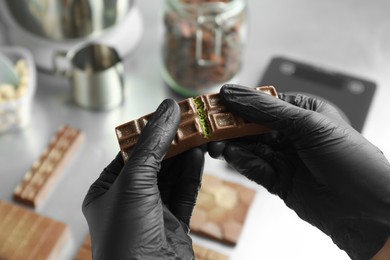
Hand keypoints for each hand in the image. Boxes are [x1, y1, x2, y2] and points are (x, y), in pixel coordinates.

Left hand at [82, 99, 203, 258]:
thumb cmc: (126, 238)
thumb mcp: (134, 183)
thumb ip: (152, 145)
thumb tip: (167, 110)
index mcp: (107, 191)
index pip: (130, 152)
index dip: (150, 131)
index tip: (169, 113)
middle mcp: (128, 201)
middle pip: (153, 162)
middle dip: (172, 142)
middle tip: (190, 120)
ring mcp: (153, 213)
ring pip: (172, 177)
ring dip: (185, 155)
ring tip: (199, 133)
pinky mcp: (175, 225)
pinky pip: (185, 193)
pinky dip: (193, 174)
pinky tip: (199, 156)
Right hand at [208, 84, 389, 259]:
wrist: (367, 211)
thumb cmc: (351, 160)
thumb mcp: (309, 125)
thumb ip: (267, 110)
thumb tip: (232, 92)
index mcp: (304, 112)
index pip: (264, 102)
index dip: (239, 103)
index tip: (216, 103)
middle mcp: (293, 133)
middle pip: (253, 125)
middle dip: (231, 126)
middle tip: (208, 127)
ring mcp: (285, 157)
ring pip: (249, 147)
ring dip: (232, 146)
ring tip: (216, 144)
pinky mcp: (278, 180)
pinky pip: (254, 167)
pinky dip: (242, 162)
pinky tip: (234, 157)